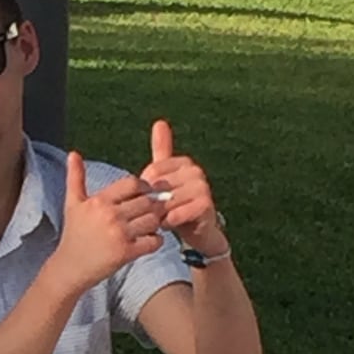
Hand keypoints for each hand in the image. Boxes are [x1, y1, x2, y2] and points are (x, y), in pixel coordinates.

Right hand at [52, 151, 165, 297]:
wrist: (70, 267)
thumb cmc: (73, 233)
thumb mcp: (72, 204)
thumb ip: (75, 177)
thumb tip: (73, 153)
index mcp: (99, 201)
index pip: (133, 183)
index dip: (144, 187)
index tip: (144, 194)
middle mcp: (110, 216)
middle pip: (147, 202)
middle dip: (152, 206)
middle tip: (152, 212)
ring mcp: (119, 235)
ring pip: (153, 221)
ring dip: (155, 223)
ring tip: (149, 226)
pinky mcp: (126, 253)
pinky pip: (154, 241)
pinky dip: (156, 240)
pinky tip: (148, 241)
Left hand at [140, 120, 226, 254]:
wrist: (198, 231)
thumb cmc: (177, 203)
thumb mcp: (166, 177)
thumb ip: (162, 152)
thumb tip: (160, 122)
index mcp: (184, 162)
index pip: (153, 172)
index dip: (147, 189)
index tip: (153, 198)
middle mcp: (196, 171)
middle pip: (159, 186)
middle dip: (152, 202)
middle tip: (155, 212)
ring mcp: (203, 187)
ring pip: (167, 201)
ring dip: (159, 214)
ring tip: (162, 218)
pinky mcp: (205, 205)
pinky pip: (177, 213)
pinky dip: (169, 222)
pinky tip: (169, 224)